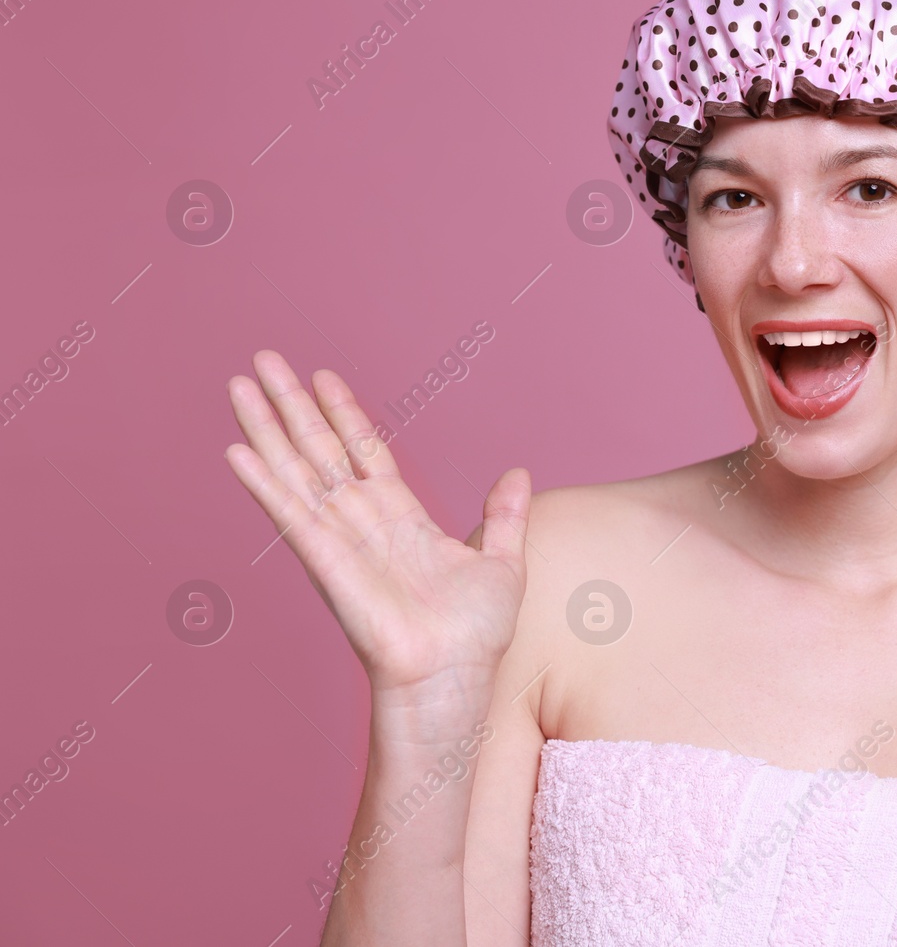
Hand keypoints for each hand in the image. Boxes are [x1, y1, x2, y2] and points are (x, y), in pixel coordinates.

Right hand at [224, 350, 532, 696]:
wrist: (455, 677)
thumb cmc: (475, 636)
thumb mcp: (502, 562)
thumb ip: (505, 516)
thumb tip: (518, 473)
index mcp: (401, 519)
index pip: (365, 452)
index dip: (344, 414)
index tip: (323, 376)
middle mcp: (363, 523)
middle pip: (320, 450)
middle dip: (292, 405)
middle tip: (262, 360)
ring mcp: (340, 540)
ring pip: (296, 470)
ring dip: (266, 427)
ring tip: (238, 384)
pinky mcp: (327, 562)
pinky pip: (290, 515)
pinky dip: (264, 483)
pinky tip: (236, 451)